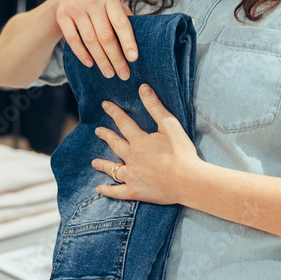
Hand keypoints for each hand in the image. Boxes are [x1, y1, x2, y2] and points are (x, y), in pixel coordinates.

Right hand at [52, 0, 137, 80]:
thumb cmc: (99, 3)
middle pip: (105, 35)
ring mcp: (76, 8)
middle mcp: (92, 2)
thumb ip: (124, 18)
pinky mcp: (62, 16)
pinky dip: (82, 54)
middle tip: (123, 74)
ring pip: (90, 40)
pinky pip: (73, 40)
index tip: (133, 59)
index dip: (128, 41)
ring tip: (109, 73)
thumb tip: (143, 39)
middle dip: (116, 57)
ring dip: (100, 60)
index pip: (121, 23)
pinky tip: (90, 64)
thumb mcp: (112, 4)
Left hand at [91, 84, 201, 204]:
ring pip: (113, 169)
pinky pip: (117, 192)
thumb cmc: (181, 152)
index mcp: (139, 141)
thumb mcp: (170, 125)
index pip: (124, 123)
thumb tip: (143, 87)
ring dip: (103, 164)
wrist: (187, 180)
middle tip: (98, 131)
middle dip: (106, 136)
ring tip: (94, 162)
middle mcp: (132, 157)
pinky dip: (108, 191)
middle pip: (115, 144)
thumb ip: (155, 106)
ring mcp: (132, 176)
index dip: (114, 112)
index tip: (105, 105)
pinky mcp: (135, 191)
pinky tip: (99, 189)